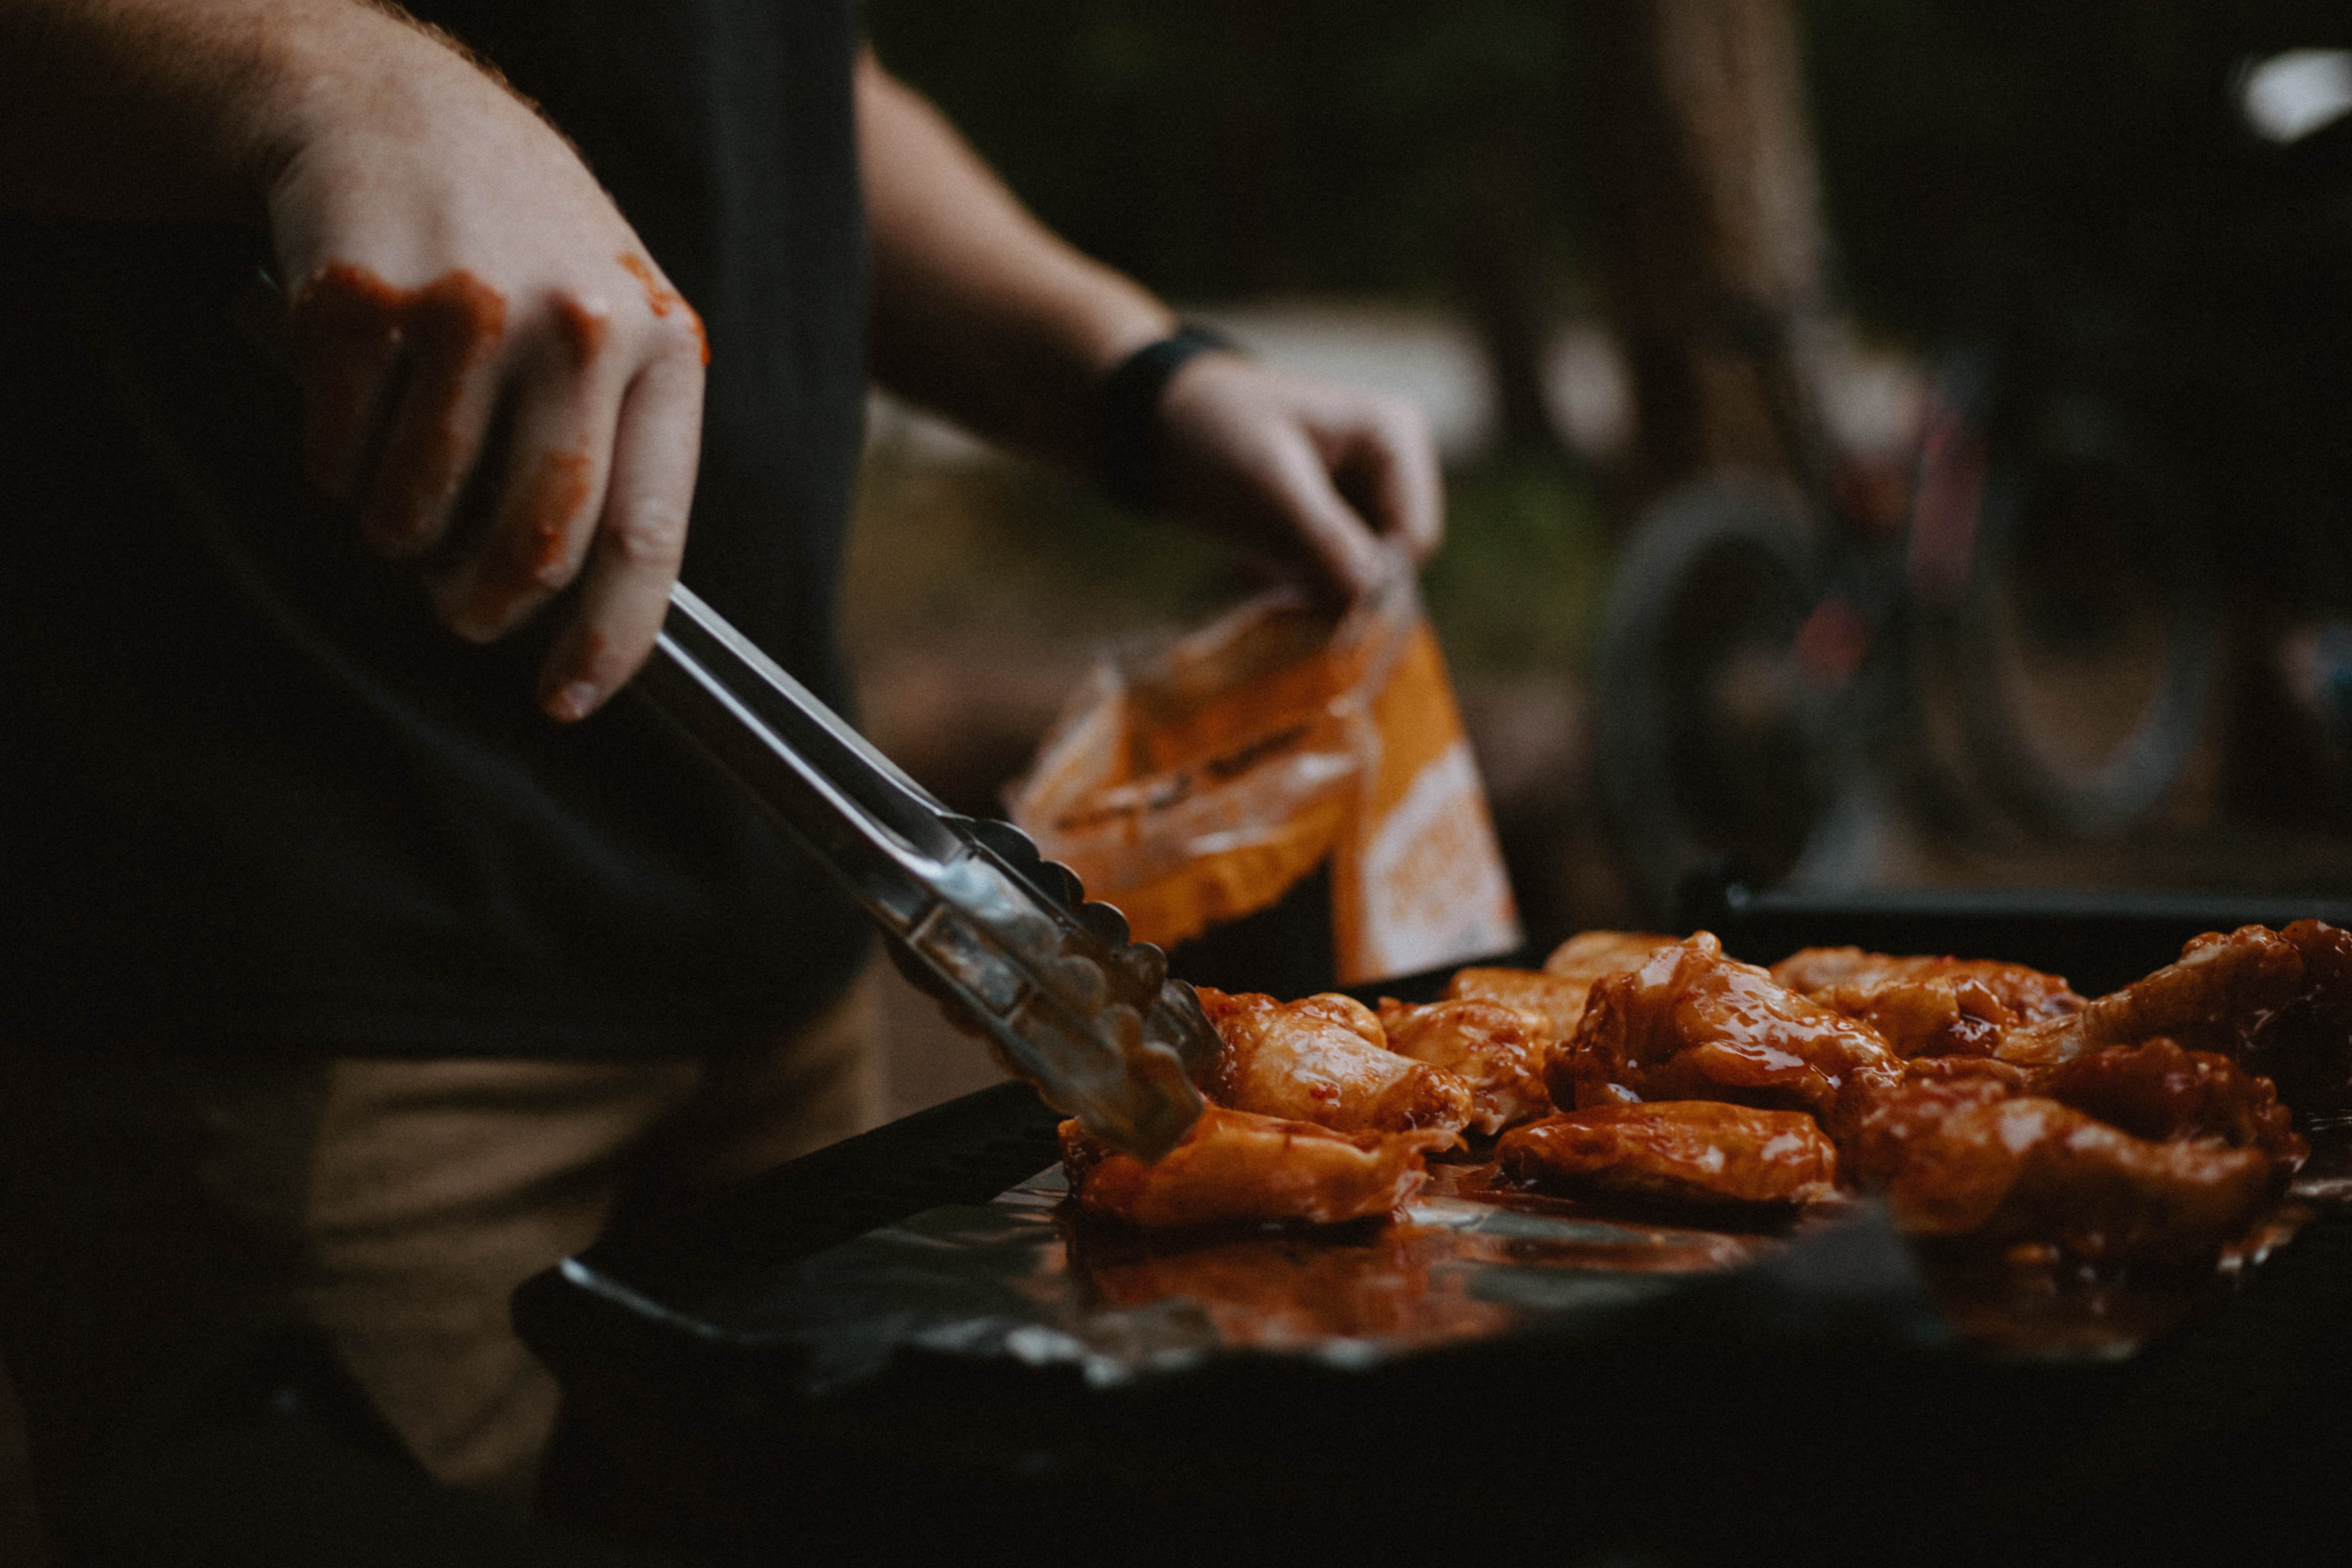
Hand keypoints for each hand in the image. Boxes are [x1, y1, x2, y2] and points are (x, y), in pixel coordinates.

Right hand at [268, 13, 706, 721]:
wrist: (400, 112)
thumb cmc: (522, 247)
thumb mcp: (614, 320)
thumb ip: (624, 445)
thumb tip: (597, 606)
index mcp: (658, 345)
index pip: (645, 535)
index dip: (606, 640)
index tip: (569, 701)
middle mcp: (575, 328)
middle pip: (535, 543)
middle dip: (487, 609)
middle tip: (460, 616)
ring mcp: (465, 312)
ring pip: (420, 513)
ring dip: (400, 537)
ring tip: (403, 492)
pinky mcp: (359, 305)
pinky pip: (338, 458)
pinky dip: (335, 471)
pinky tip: (352, 417)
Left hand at [1154, 355, 1443, 598]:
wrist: (1163, 423)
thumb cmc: (1217, 427)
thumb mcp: (1269, 474)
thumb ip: (1322, 531)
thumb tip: (1370, 592)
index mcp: (1394, 439)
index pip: (1415, 538)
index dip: (1375, 580)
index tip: (1313, 597)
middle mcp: (1391, 473)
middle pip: (1394, 565)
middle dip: (1340, 586)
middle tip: (1273, 581)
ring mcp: (1363, 503)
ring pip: (1364, 581)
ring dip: (1315, 592)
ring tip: (1259, 572)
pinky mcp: (1333, 530)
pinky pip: (1336, 582)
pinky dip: (1300, 589)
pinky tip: (1257, 571)